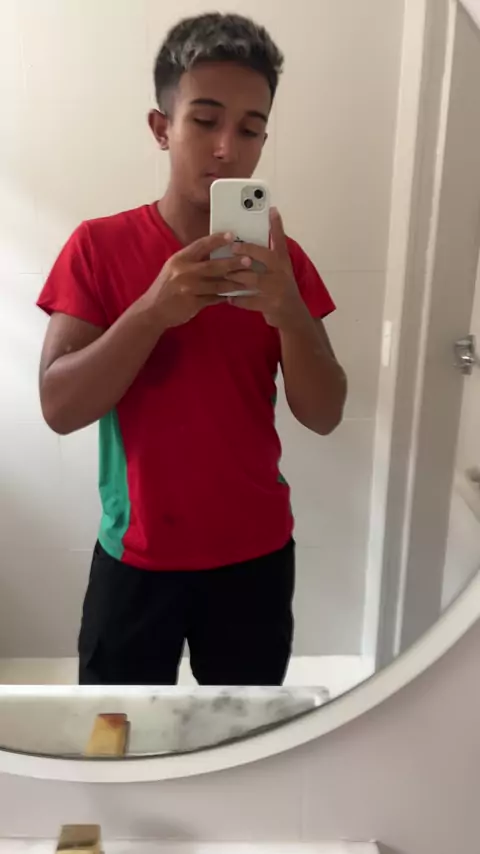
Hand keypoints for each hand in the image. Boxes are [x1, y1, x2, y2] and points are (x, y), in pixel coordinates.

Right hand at [141, 232, 251, 328]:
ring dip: (235, 282)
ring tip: (249, 280)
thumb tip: (213, 251)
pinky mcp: (193, 303)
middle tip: (248, 260)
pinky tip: (237, 294)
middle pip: (213, 265)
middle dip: (233, 262)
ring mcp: (189, 288)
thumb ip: (192, 260)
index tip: (232, 235)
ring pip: (217, 284)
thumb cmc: (167, 287)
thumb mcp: (175, 268)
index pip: (201, 245)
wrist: (153, 310)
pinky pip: (214, 299)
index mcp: (180, 259)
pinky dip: (226, 296)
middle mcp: (184, 271)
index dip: (217, 240)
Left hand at [225, 209, 307, 329]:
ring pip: (252, 279)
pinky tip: (228, 298)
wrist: (293, 316)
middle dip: (247, 250)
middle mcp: (281, 272)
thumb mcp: (279, 271)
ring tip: (223, 274)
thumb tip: (246, 248)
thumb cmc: (280, 289)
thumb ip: (267, 259)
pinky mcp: (270, 304)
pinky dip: (237, 299)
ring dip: (235, 276)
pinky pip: (248, 300)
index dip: (276, 224)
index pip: (280, 240)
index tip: (271, 209)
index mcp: (283, 262)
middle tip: (233, 246)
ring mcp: (276, 289)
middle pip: (264, 256)